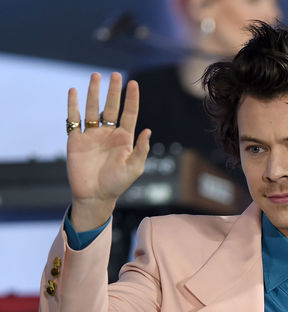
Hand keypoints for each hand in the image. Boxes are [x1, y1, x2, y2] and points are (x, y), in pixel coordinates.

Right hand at [67, 72, 150, 229]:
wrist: (95, 195)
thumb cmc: (117, 184)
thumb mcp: (134, 168)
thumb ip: (141, 150)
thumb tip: (148, 131)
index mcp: (124, 139)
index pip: (129, 114)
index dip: (131, 99)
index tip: (134, 84)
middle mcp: (108, 134)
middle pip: (111, 107)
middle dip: (113, 91)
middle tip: (115, 75)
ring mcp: (92, 135)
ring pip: (92, 109)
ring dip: (94, 93)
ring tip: (96, 77)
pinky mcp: (76, 140)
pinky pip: (74, 119)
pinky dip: (73, 105)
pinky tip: (74, 92)